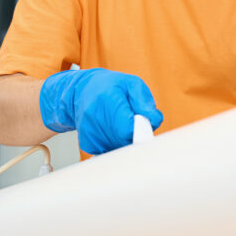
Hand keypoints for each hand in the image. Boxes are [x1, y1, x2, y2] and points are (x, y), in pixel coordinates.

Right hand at [39, 68, 163, 153]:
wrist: (81, 91)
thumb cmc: (109, 86)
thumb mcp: (132, 84)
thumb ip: (145, 102)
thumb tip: (154, 121)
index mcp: (108, 99)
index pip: (128, 128)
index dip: (141, 130)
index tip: (144, 126)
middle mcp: (94, 117)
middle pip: (125, 140)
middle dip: (135, 135)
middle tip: (134, 122)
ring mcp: (89, 132)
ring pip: (118, 148)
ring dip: (125, 140)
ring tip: (120, 123)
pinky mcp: (87, 143)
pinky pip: (109, 151)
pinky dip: (115, 144)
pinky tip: (111, 130)